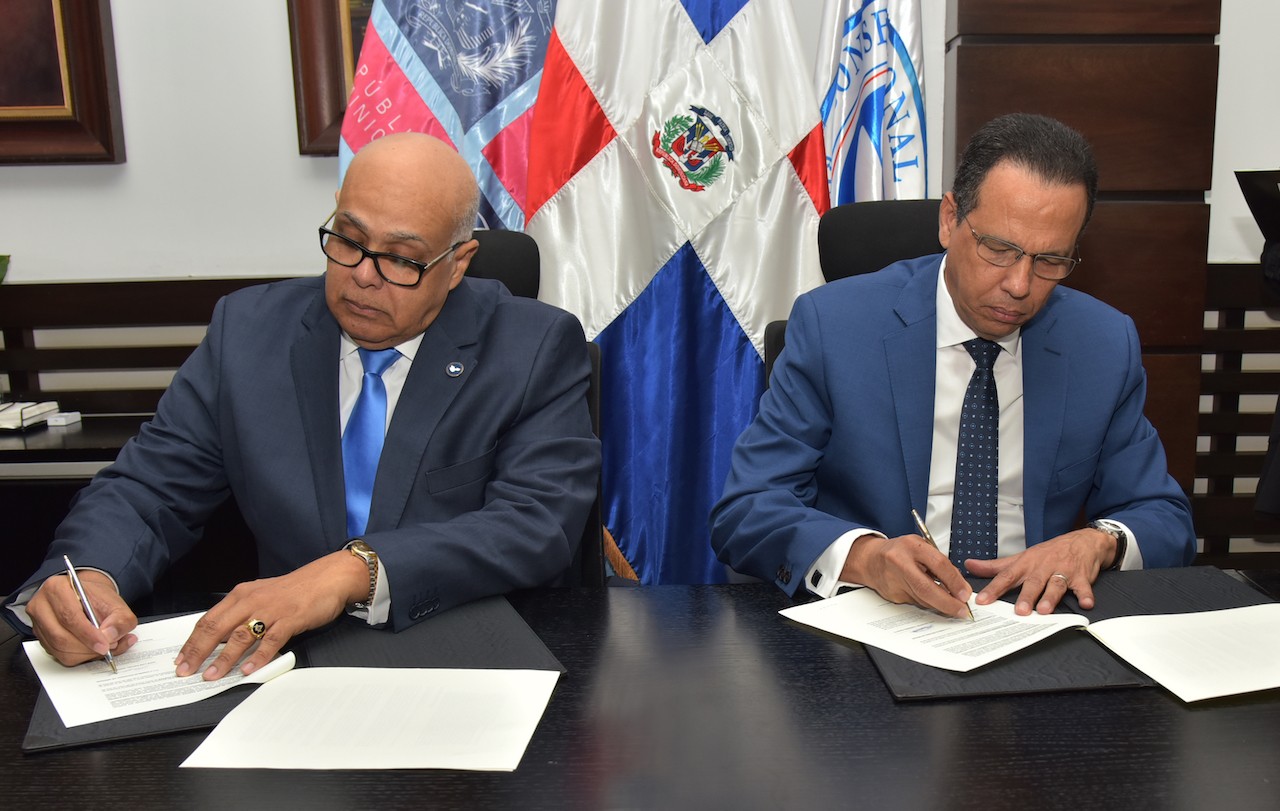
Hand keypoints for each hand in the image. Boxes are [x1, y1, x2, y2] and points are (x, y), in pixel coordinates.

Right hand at [28, 570, 137, 666]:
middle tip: (108, 647)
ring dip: (85, 654)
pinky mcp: (41, 638)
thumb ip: (120, 620)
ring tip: (103, 647)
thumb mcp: (117, 605)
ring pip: (59, 649)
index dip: (88, 634)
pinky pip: (59, 655)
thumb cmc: (98, 600)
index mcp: (57, 588)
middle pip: (61, 636)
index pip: (69, 616)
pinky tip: (92, 649)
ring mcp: (38, 624)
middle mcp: (41, 606)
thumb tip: (110, 636)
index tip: (105, 645)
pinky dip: (79, 656)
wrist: (88, 599)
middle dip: (88, 647)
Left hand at [174, 550, 368, 680]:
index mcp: (241, 595)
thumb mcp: (262, 596)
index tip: (181, 659)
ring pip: (240, 636)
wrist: (327, 578)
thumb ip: (242, 614)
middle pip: (217, 628)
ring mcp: (271, 610)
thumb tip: (221, 640)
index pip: (209, 619)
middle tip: (186, 671)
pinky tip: (249, 670)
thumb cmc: (295, 590)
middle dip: (199, 652)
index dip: (192, 641)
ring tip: (212, 675)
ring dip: (224, 659)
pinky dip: (258, 657)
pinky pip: (270, 640)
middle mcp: (252, 600)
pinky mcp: (290, 619)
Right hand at [842, 534, 972, 618]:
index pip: (939, 565)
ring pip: (923, 599)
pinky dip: (927, 603)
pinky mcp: (892, 595)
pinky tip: (930, 598)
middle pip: (927, 588)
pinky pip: (916, 603)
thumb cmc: (900, 552)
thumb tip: (960, 586)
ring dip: (939, 604)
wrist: (870, 559)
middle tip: (962, 610)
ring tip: (951, 604)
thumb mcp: (921, 548)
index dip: (955, 582)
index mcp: (912, 546)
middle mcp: (900, 563)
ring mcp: (894, 580)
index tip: (965, 594)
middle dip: (948, 603)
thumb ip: (940, 563)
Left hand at [967, 528, 1115, 614]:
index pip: (1006, 576)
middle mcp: (1042, 567)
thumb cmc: (1048, 552)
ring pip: (1055, 584)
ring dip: (1051, 597)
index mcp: (1026, 564)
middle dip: (1025, 596)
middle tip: (1019, 611)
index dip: (994, 589)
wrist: (1083, 541)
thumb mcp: (1021, 557)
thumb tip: (969, 565)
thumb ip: (995, 566)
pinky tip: (1086, 603)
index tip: (982, 601)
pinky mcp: (1082, 577)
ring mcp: (1062, 571)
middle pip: (1033, 582)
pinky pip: (1084, 586)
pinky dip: (1086, 595)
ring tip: (1044, 610)